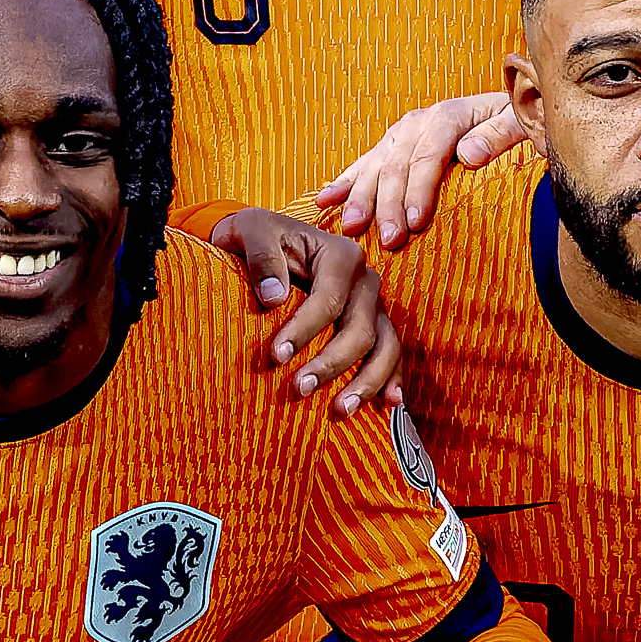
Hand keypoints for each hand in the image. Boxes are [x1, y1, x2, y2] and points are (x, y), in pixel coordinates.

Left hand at [199, 203, 404, 409]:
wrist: (264, 244)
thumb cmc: (256, 238)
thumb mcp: (249, 231)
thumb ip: (261, 256)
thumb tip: (274, 296)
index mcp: (340, 254)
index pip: (328, 299)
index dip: (304, 331)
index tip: (276, 356)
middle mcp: (365, 280)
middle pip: (359, 329)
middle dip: (331, 363)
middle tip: (300, 388)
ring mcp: (372, 305)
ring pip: (383, 347)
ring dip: (365, 382)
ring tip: (341, 410)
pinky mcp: (372, 326)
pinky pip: (389, 355)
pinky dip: (391, 380)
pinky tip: (389, 404)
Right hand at [307, 87, 528, 245]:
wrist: (515, 104)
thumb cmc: (522, 120)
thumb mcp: (524, 121)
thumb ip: (501, 133)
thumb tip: (468, 153)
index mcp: (451, 115)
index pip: (429, 154)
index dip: (419, 189)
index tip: (416, 223)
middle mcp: (421, 120)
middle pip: (398, 163)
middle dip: (389, 204)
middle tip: (388, 240)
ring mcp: (404, 132)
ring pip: (376, 164)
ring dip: (361, 196)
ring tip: (351, 226)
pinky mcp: (395, 143)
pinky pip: (365, 162)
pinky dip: (344, 181)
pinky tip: (323, 200)